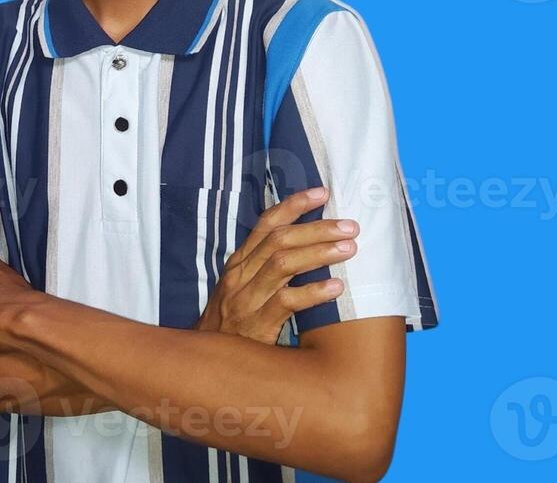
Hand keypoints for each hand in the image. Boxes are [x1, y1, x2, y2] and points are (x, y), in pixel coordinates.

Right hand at [193, 186, 357, 344]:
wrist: (206, 363)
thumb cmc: (233, 323)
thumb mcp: (241, 288)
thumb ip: (264, 267)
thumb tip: (304, 244)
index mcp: (239, 262)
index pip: (266, 223)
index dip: (294, 204)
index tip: (323, 193)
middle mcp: (240, 274)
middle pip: (279, 240)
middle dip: (317, 228)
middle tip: (350, 226)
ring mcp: (246, 298)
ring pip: (283, 265)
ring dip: (319, 253)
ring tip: (349, 249)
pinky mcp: (256, 324)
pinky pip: (287, 302)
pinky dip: (313, 292)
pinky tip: (336, 287)